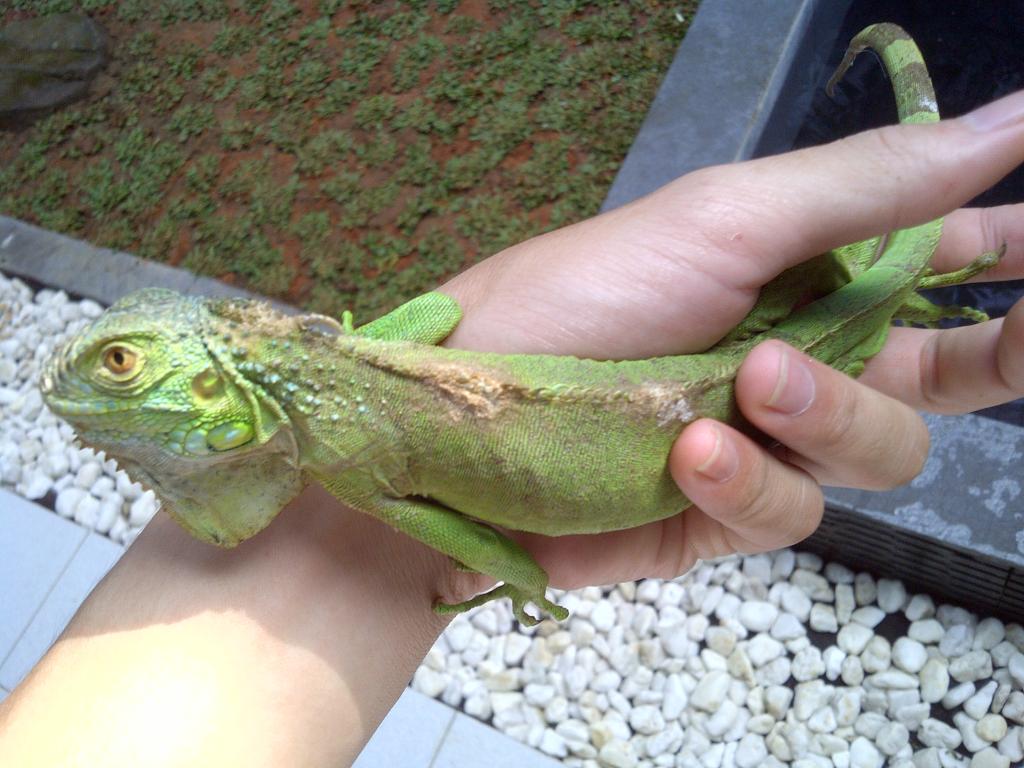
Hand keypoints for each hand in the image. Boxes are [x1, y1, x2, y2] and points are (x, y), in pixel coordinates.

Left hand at [440, 89, 1023, 594]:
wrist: (460, 419)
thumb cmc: (579, 297)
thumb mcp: (722, 220)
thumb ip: (866, 187)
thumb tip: (1012, 125)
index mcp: (806, 274)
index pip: (943, 264)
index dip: (1008, 264)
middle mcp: (799, 358)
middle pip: (945, 378)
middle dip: (994, 357)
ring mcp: (764, 445)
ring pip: (878, 453)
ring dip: (827, 417)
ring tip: (750, 383)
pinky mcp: (721, 516)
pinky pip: (789, 511)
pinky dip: (748, 482)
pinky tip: (690, 456)